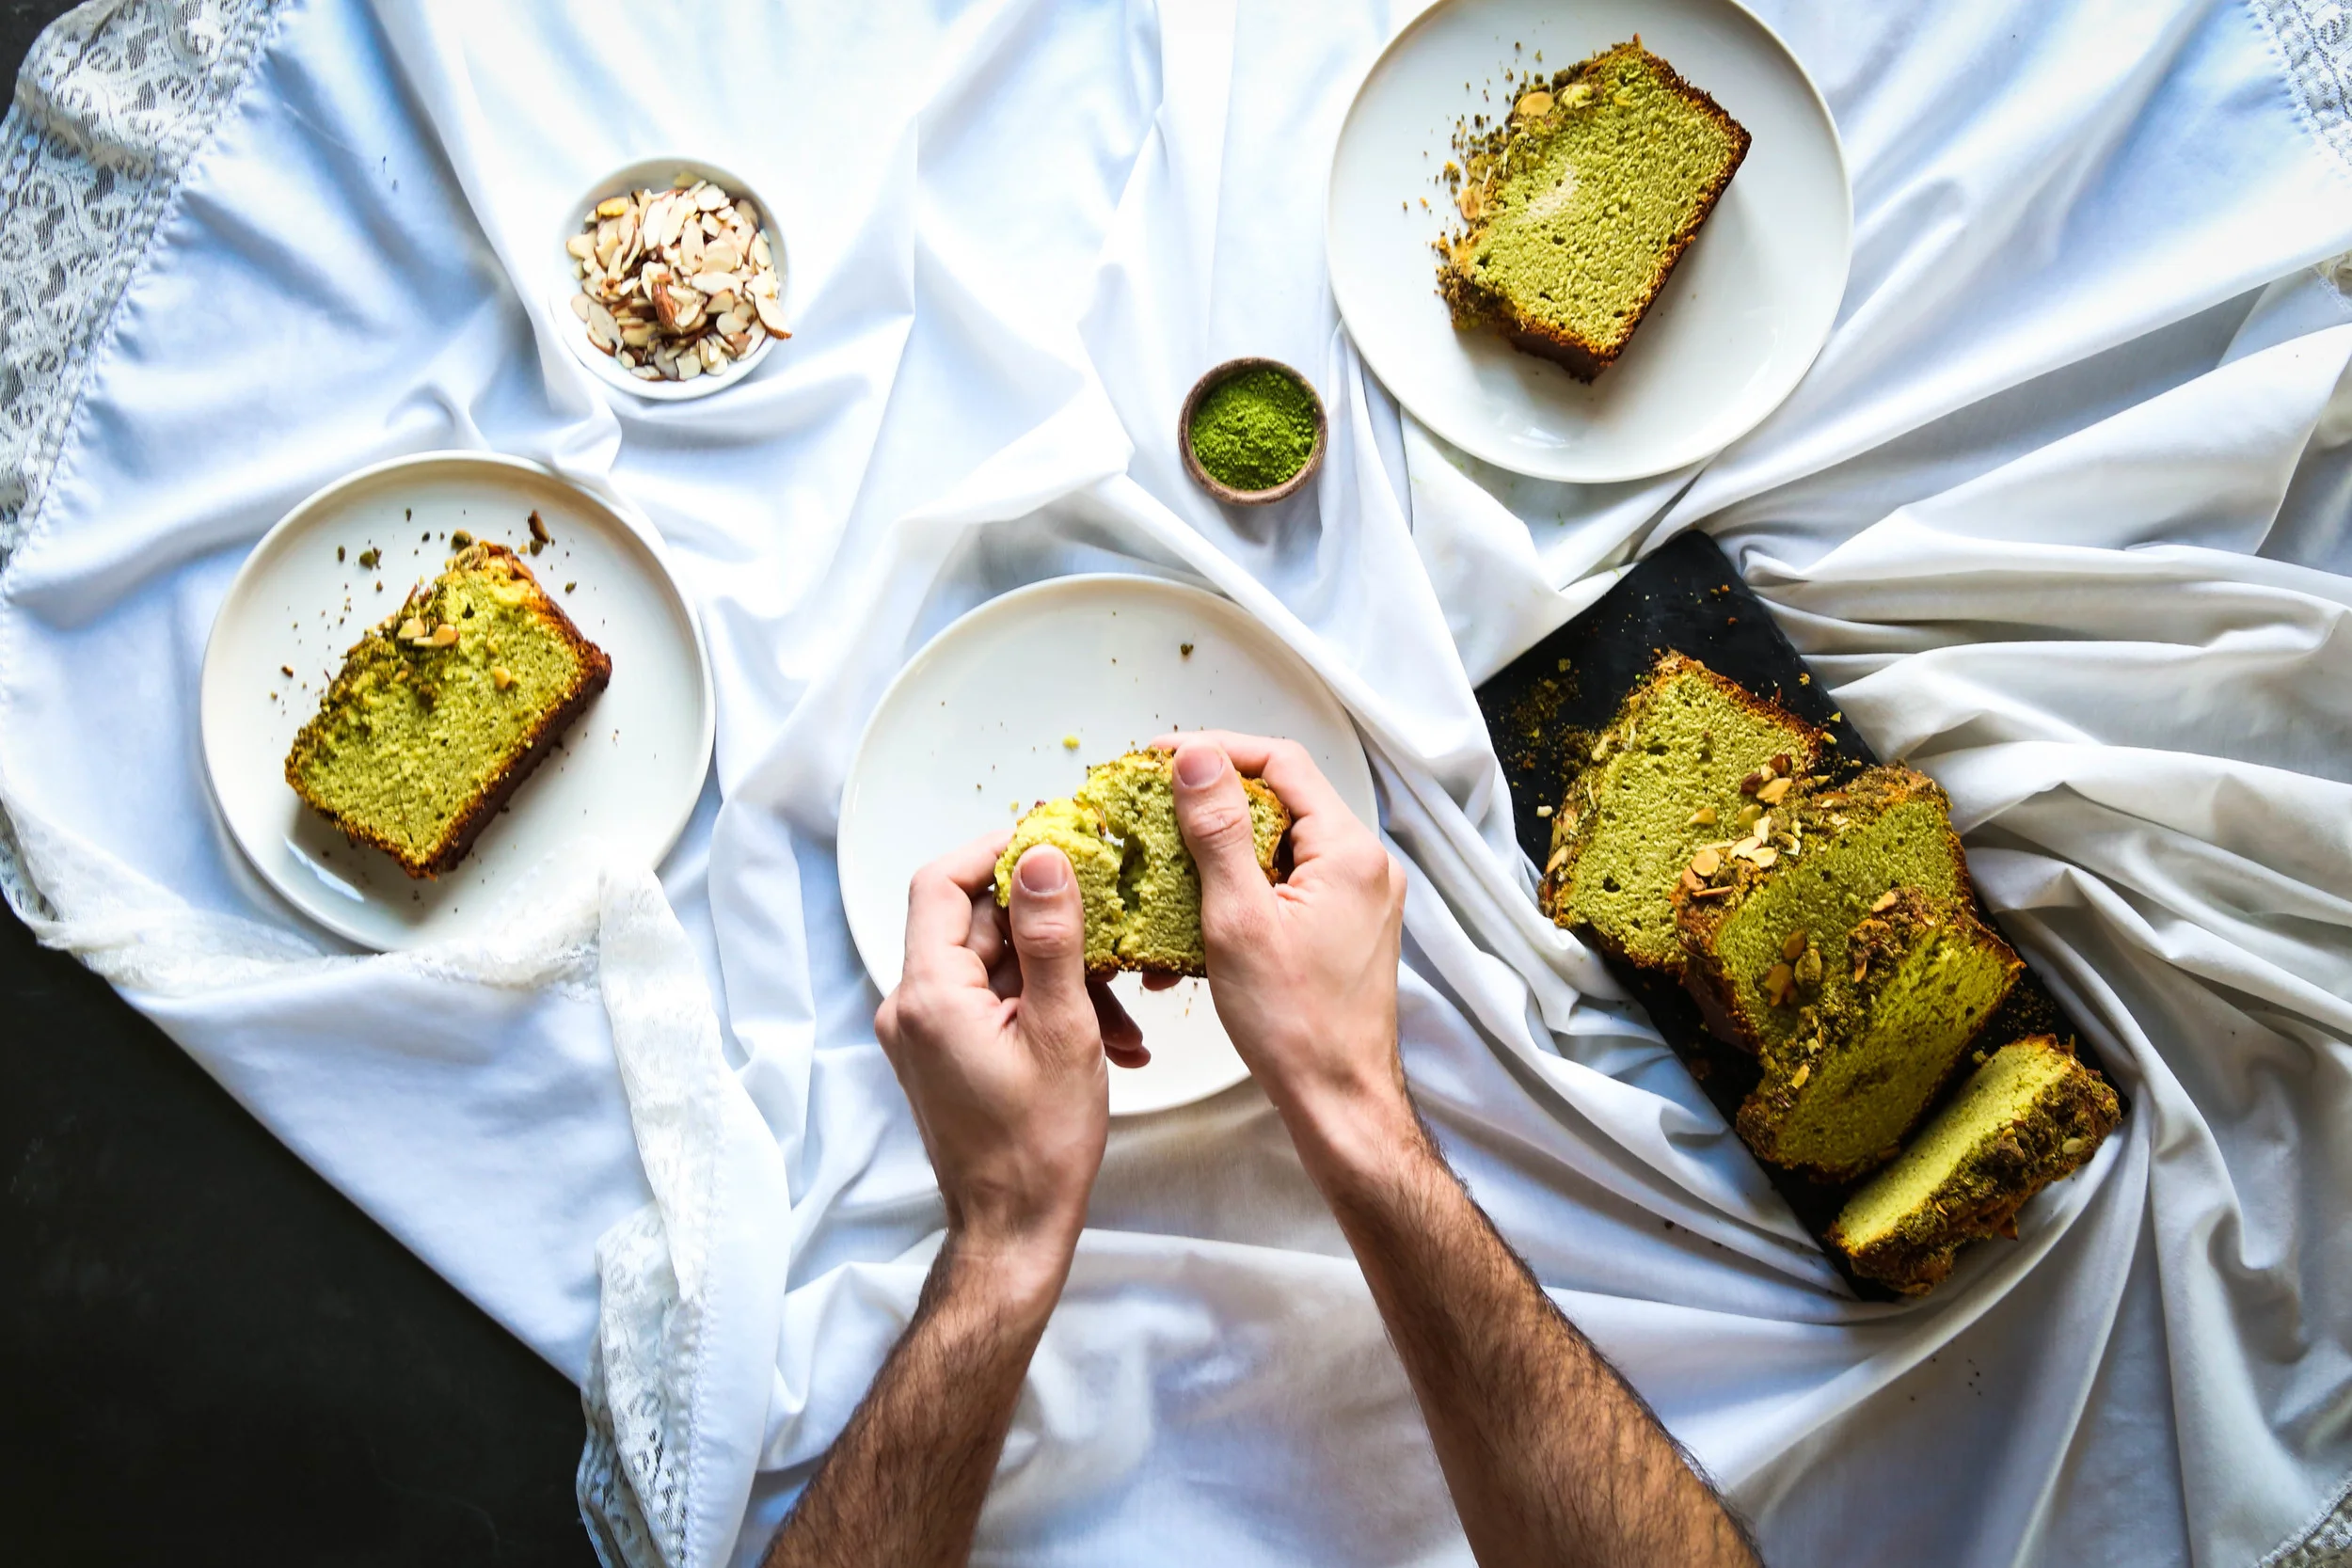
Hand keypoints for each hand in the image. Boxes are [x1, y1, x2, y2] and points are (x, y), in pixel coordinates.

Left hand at [874, 833, 1141, 1290]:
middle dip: (1050, 922)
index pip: (942, 884)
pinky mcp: (946, 1053)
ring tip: (1122, 1012)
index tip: (1053, 841)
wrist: (1013, 1232)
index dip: (996, 852)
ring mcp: (926, 1033)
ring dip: (1061, 974)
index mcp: (928, 995)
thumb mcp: (1062, 1031)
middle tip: (1111, 920)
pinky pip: (996, 1003)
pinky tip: (1107, 1038)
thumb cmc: (1038, 1148)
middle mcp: (911, 1007)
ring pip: (996, 966)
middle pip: (977, 924)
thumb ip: (1051, 938)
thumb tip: (1044, 859)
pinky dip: (1047, 1006)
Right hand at [1156, 733, 1414, 1181]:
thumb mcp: (1238, 920)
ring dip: (1215, 859)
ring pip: (1274, 849)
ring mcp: (1355, 899)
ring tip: (1159, 874)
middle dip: (1207, 806)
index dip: (1215, 750)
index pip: (1280, 762)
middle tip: (1149, 809)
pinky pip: (1281, 890)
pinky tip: (1189, 930)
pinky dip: (1234, 898)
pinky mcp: (1341, 929)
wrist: (1338, 1102)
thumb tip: (1196, 759)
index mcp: (1349, 852)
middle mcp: (1363, 866)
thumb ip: (1217, 830)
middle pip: (1278, 802)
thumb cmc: (1295, 1026)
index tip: (1159, 758)